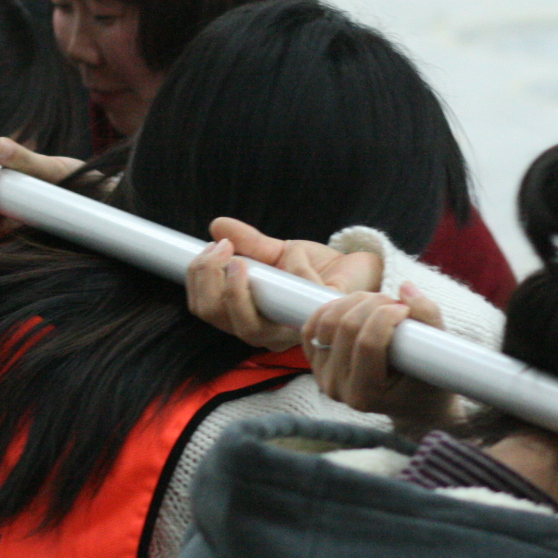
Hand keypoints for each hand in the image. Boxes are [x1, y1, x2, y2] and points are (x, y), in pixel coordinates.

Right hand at [185, 217, 381, 350]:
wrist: (358, 268)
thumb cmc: (316, 268)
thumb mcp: (278, 252)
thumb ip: (249, 243)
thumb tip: (217, 225)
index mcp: (249, 314)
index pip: (208, 310)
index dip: (199, 282)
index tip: (209, 249)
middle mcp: (267, 331)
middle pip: (222, 321)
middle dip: (213, 284)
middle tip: (224, 251)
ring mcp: (291, 330)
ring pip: (250, 329)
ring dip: (238, 291)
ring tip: (242, 261)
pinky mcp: (319, 320)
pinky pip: (294, 299)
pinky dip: (292, 269)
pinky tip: (297, 254)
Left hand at [302, 286, 460, 430]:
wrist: (412, 401)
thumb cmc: (430, 379)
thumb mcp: (441, 354)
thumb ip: (429, 318)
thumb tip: (405, 287)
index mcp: (365, 395)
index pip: (368, 344)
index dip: (387, 316)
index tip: (406, 310)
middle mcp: (337, 388)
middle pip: (346, 327)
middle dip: (374, 304)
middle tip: (396, 304)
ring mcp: (322, 375)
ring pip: (327, 321)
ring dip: (355, 301)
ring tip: (380, 304)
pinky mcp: (314, 361)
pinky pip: (312, 324)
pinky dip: (333, 307)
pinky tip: (357, 306)